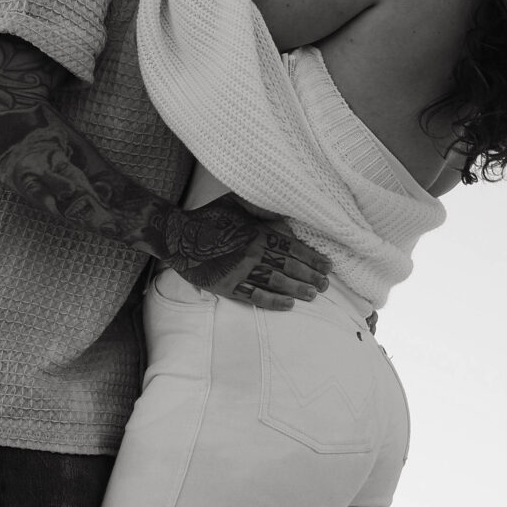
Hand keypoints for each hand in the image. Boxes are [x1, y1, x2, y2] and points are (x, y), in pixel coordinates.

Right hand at [163, 195, 330, 309]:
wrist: (179, 236)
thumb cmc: (209, 216)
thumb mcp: (236, 203)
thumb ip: (262, 208)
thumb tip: (286, 215)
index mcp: (258, 234)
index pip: (293, 248)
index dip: (312, 258)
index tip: (327, 265)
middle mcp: (254, 254)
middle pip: (289, 267)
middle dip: (310, 276)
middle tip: (325, 285)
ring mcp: (241, 272)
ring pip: (277, 283)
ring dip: (298, 289)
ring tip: (313, 294)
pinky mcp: (229, 286)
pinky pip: (255, 296)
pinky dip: (274, 301)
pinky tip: (288, 304)